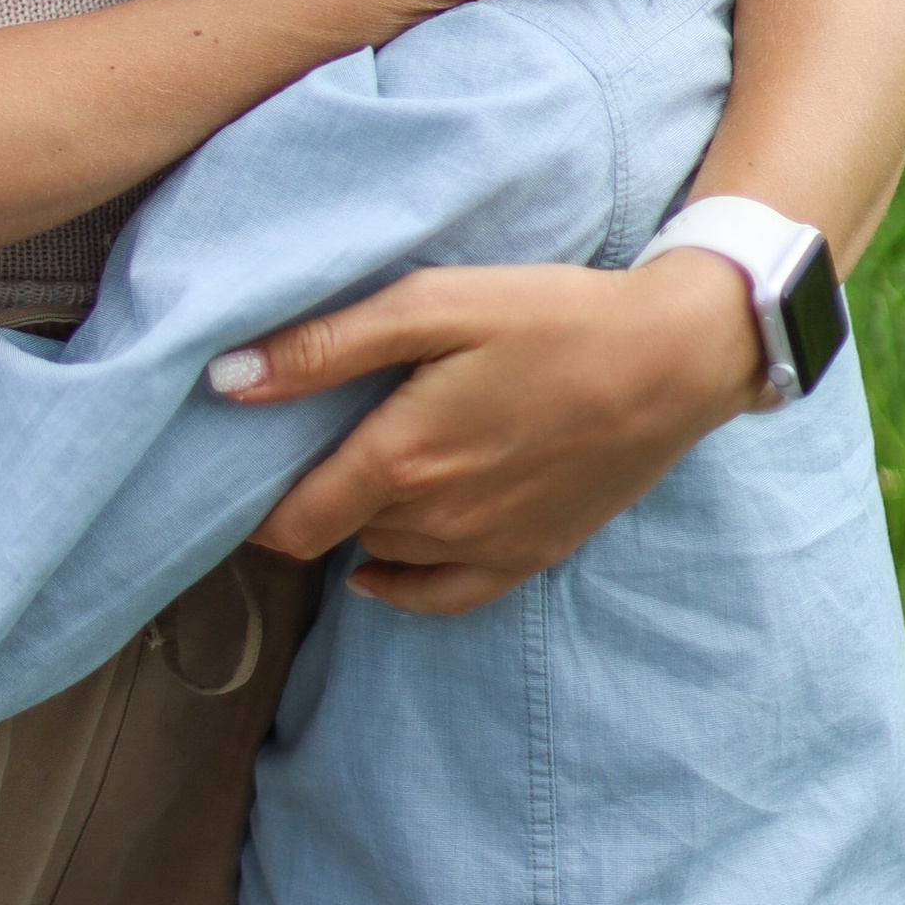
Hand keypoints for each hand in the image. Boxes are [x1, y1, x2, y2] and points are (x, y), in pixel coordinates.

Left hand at [217, 246, 764, 601]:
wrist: (675, 358)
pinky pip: (443, 598)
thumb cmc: (550, 316)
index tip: (233, 471)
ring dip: (357, 526)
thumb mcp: (432, 305)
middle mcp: (436, 520)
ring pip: (384, 556)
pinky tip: (377, 566)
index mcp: (401, 459)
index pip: (288, 522)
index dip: (248, 505)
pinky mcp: (531, 555)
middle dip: (305, 499)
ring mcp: (487, 546)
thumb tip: (228, 382)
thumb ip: (326, 346)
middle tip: (297, 449)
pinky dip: (400, 584)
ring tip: (352, 472)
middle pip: (333, 532)